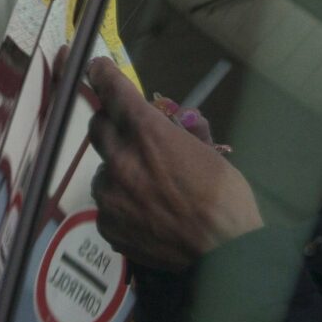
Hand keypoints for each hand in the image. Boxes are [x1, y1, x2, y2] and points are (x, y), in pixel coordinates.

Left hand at [84, 57, 261, 270]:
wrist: (223, 252)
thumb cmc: (226, 199)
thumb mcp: (210, 155)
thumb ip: (186, 134)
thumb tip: (180, 123)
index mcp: (148, 133)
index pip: (114, 92)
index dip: (102, 76)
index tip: (95, 69)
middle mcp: (121, 159)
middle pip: (97, 127)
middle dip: (110, 126)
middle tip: (129, 136)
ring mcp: (110, 193)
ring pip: (102, 170)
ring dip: (118, 171)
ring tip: (147, 190)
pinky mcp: (107, 223)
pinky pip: (107, 205)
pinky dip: (122, 205)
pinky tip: (146, 216)